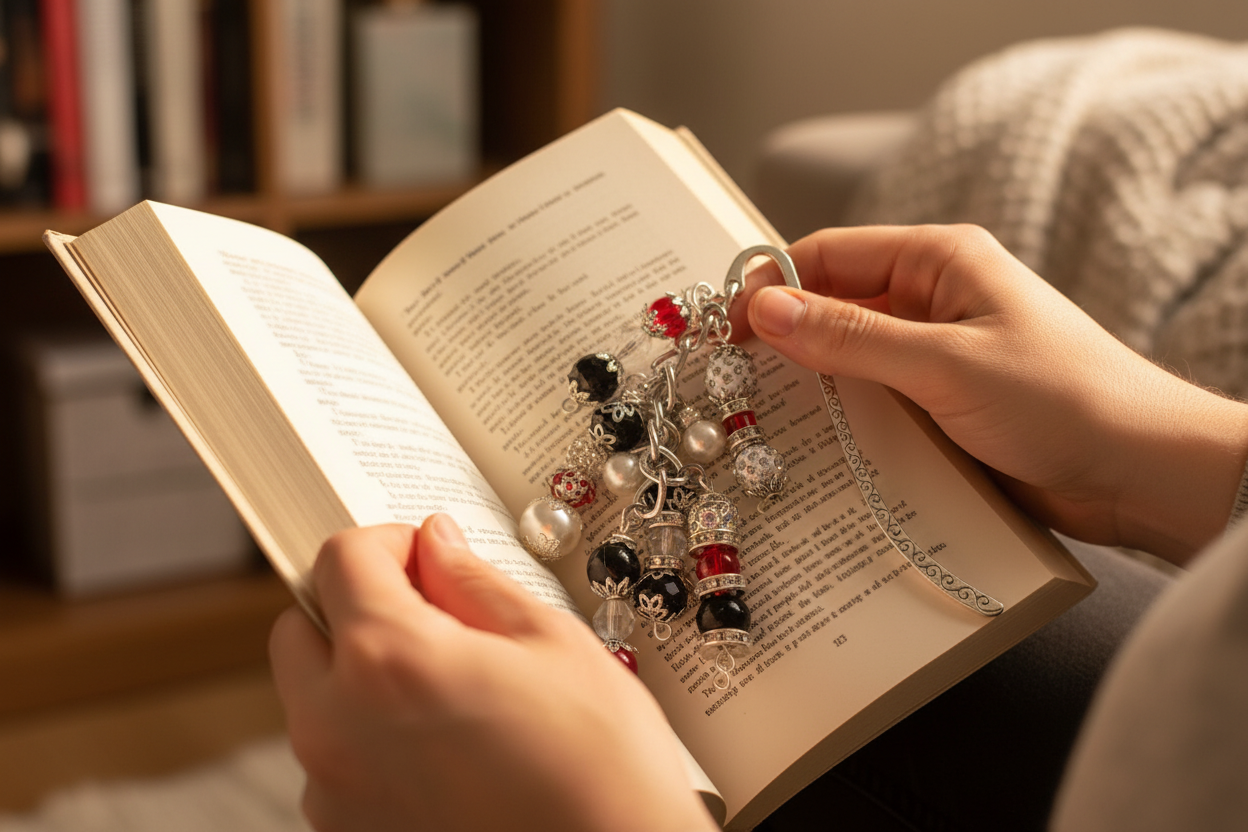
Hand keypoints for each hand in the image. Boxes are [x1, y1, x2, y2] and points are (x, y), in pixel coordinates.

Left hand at [269, 516, 716, 831]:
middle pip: (300, 628)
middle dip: (355, 606)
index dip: (391, 541)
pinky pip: (334, 761)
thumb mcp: (551, 642)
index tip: (425, 553)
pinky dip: (369, 738)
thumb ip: (474, 582)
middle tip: (428, 614)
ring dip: (358, 676)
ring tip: (448, 690)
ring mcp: (334, 793)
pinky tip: (445, 745)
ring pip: (313, 699)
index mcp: (388, 661)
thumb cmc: (599, 768)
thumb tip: (438, 546)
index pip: (341, 558)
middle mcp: (337, 729)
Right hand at [735, 225, 1247, 562]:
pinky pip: (875, 406)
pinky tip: (814, 450)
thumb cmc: (1064, 400)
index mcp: (940, 261)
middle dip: (784, 341)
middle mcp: (935, 301)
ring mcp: (937, 357)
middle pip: (834, 308)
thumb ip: (852, 338)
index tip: (723, 327)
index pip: (831, 255)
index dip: (772, 286)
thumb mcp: (946, 363)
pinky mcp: (942, 408)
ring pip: (849, 363)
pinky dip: (843, 424)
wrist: (1141, 474)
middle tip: (728, 379)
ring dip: (812, 389)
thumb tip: (766, 308)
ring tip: (759, 421)